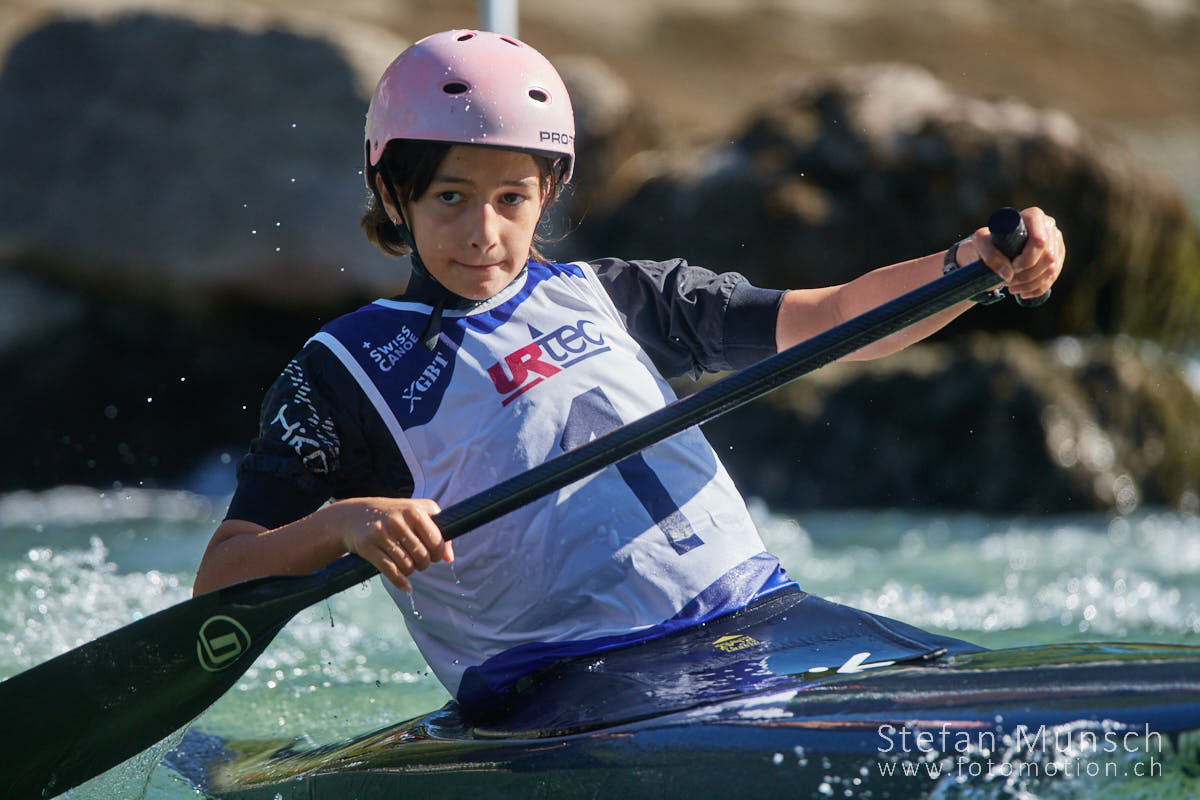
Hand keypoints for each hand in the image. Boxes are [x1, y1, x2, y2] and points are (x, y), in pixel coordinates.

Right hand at [332, 497, 452, 591]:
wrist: (355, 515)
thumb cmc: (393, 515)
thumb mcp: (416, 512)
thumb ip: (438, 529)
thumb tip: (449, 558)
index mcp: (413, 510)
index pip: (435, 540)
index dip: (438, 553)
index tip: (434, 556)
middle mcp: (397, 520)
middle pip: (422, 555)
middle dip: (424, 564)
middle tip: (420, 562)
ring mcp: (381, 533)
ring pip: (407, 565)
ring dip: (411, 571)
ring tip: (409, 566)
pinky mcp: (367, 546)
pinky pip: (390, 571)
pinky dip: (401, 582)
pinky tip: (406, 587)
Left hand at [962, 207, 1065, 300]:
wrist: (990, 248)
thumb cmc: (986, 241)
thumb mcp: (980, 242)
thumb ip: (989, 254)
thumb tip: (1008, 274)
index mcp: (1033, 216)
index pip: (1039, 241)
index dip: (1027, 259)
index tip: (1012, 267)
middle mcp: (1048, 226)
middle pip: (1048, 257)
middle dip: (1027, 274)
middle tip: (1008, 281)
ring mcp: (1055, 241)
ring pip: (1051, 269)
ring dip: (1030, 283)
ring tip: (1011, 287)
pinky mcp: (1057, 256)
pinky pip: (1053, 277)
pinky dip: (1037, 288)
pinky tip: (1023, 293)